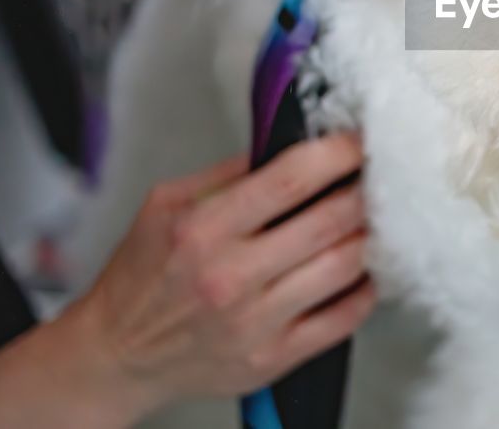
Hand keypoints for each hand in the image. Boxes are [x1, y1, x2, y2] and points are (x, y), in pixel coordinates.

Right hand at [80, 135, 372, 419]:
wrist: (117, 354)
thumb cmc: (142, 277)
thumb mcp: (165, 205)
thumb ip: (228, 172)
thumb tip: (287, 142)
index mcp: (202, 229)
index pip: (291, 178)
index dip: (338, 153)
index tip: (361, 141)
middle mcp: (230, 276)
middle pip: (331, 220)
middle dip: (367, 190)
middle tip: (381, 176)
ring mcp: (255, 322)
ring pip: (346, 265)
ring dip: (373, 234)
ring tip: (377, 217)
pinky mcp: (273, 358)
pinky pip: (345, 317)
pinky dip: (366, 287)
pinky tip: (363, 269)